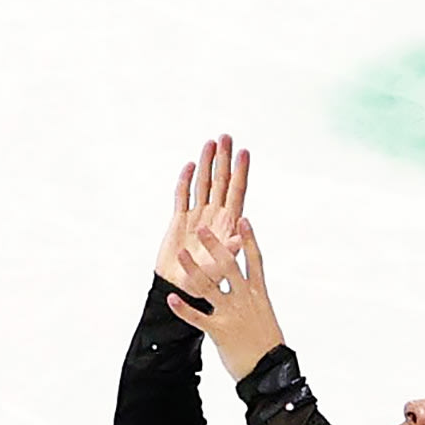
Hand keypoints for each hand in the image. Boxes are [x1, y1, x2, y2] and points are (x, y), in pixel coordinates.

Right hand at [157, 133, 250, 295]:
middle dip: (224, 159)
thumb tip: (242, 233)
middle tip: (227, 137)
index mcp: (228, 224)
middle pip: (221, 182)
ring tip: (210, 143)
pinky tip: (191, 165)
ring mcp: (198, 216)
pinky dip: (186, 180)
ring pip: (203, 183)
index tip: (244, 152)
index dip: (240, 172)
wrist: (179, 288)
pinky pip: (183, 195)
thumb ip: (231, 249)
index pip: (236, 192)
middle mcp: (215, 216)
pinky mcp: (180, 220)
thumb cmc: (204, 282)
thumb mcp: (221, 267)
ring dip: (207, 163)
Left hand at [167, 206, 284, 381]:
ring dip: (193, 269)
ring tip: (181, 254)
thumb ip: (253, 298)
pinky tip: (170, 298)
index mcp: (258, 294)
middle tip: (202, 228)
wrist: (268, 370)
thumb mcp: (264, 315)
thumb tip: (248, 286)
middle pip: (229, 266)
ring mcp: (231, 314)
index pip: (254, 261)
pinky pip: (197, 317)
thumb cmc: (268, 344)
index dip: (248, 239)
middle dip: (215, 246)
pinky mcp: (219, 331)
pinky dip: (182, 308)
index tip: (242, 219)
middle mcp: (245, 300)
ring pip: (209, 286)